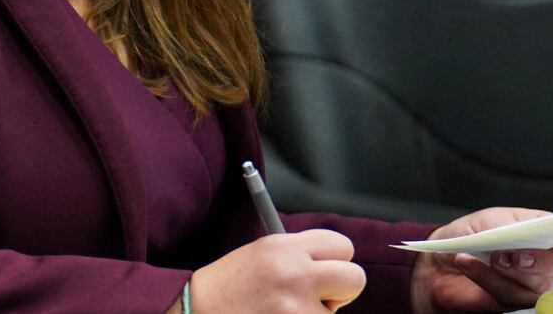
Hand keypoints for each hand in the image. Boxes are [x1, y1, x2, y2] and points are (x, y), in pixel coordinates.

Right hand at [177, 229, 366, 312]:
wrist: (197, 311)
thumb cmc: (230, 286)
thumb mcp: (262, 254)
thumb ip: (299, 254)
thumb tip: (337, 264)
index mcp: (284, 247)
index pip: (342, 245)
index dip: (336, 260)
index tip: (324, 271)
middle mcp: (294, 273)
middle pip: (355, 277)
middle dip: (342, 289)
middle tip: (319, 297)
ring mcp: (295, 308)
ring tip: (284, 313)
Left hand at [409, 208, 552, 312]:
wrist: (438, 262)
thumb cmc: (468, 236)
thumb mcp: (487, 221)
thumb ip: (513, 224)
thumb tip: (534, 228)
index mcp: (542, 234)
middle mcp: (544, 262)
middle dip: (539, 260)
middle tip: (512, 254)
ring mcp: (531, 286)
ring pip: (536, 285)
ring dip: (507, 271)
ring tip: (482, 255)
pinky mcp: (513, 304)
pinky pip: (510, 297)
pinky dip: (486, 277)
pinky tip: (467, 262)